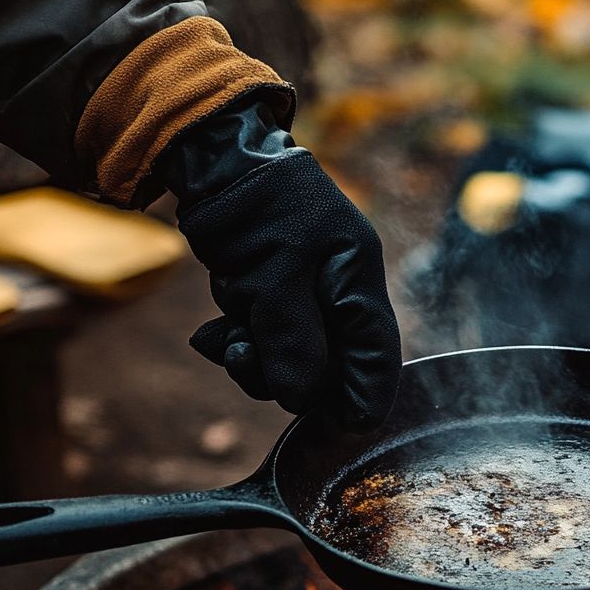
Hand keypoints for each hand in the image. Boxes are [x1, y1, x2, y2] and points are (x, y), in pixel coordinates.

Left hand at [164, 98, 400, 431]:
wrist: (215, 157)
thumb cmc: (256, 208)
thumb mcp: (273, 276)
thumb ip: (291, 341)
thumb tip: (301, 399)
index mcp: (357, 281)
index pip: (377, 355)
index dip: (365, 398)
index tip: (346, 432)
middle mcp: (339, 293)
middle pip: (330, 366)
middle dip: (286, 376)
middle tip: (244, 360)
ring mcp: (307, 295)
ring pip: (292, 358)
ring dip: (255, 361)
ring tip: (222, 340)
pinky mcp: (276, 295)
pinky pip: (266, 340)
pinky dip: (240, 343)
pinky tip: (212, 332)